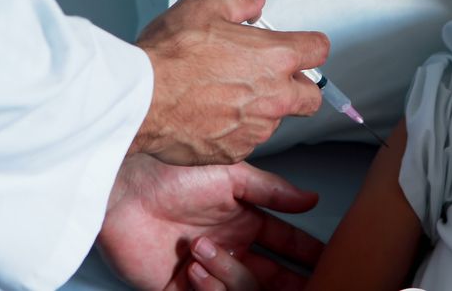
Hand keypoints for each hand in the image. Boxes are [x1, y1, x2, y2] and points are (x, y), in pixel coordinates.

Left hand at [99, 154, 324, 290]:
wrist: (124, 188)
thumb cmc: (172, 173)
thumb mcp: (232, 176)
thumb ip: (273, 192)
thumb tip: (311, 200)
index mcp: (244, 222)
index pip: (286, 244)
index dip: (307, 253)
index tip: (326, 261)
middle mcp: (229, 248)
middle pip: (271, 276)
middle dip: (287, 282)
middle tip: (298, 283)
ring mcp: (206, 270)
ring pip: (244, 290)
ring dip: (232, 276)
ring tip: (203, 250)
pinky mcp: (177, 289)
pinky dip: (210, 288)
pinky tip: (194, 267)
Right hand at [132, 0, 329, 164]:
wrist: (140, 99)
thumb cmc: (171, 54)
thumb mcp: (204, 7)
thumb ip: (238, 1)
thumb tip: (254, 0)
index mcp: (276, 57)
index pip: (319, 49)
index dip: (309, 45)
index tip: (299, 47)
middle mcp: (275, 96)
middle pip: (312, 97)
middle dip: (299, 87)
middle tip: (271, 77)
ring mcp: (257, 128)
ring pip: (276, 120)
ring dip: (262, 108)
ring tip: (226, 95)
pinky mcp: (236, 151)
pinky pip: (247, 140)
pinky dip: (235, 130)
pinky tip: (209, 115)